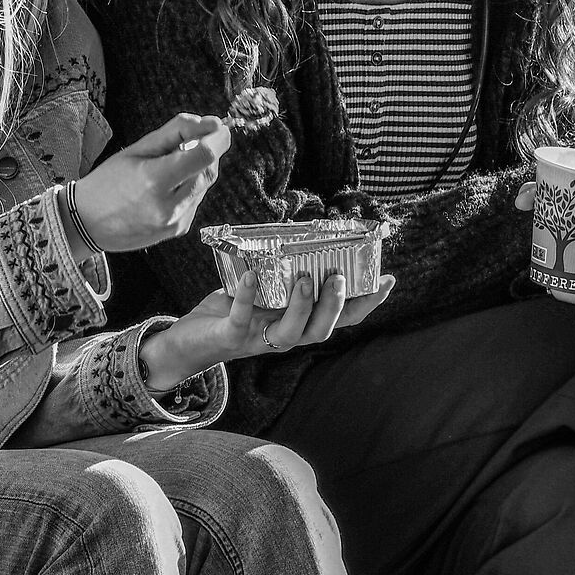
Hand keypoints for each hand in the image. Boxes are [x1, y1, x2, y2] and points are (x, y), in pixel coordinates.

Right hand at [71, 113, 231, 253]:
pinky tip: (164, 190)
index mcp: (154, 180)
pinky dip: (188, 189)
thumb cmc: (107, 183)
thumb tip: (212, 123)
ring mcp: (175, 221)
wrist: (87, 222)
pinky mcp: (178, 229)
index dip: (217, 139)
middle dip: (204, 153)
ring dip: (196, 171)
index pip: (204, 155)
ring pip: (205, 186)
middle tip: (181, 147)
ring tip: (166, 171)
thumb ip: (177, 131)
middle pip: (209, 170)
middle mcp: (168, 206)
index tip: (218, 128)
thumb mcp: (137, 148)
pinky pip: (196, 201)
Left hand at [138, 270, 396, 389]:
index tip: (387, 279)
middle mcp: (283, 336)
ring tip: (306, 279)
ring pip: (290, 334)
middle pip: (320, 330)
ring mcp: (257, 340)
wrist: (187, 340)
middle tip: (339, 277)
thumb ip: (282, 272)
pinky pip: (243, 319)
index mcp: (297, 324)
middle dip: (334, 306)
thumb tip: (302, 234)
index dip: (365, 304)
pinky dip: (248, 296)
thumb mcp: (262, 291)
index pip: (340, 320)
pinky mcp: (230, 336)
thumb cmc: (230, 311)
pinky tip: (251, 275)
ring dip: (301, 308)